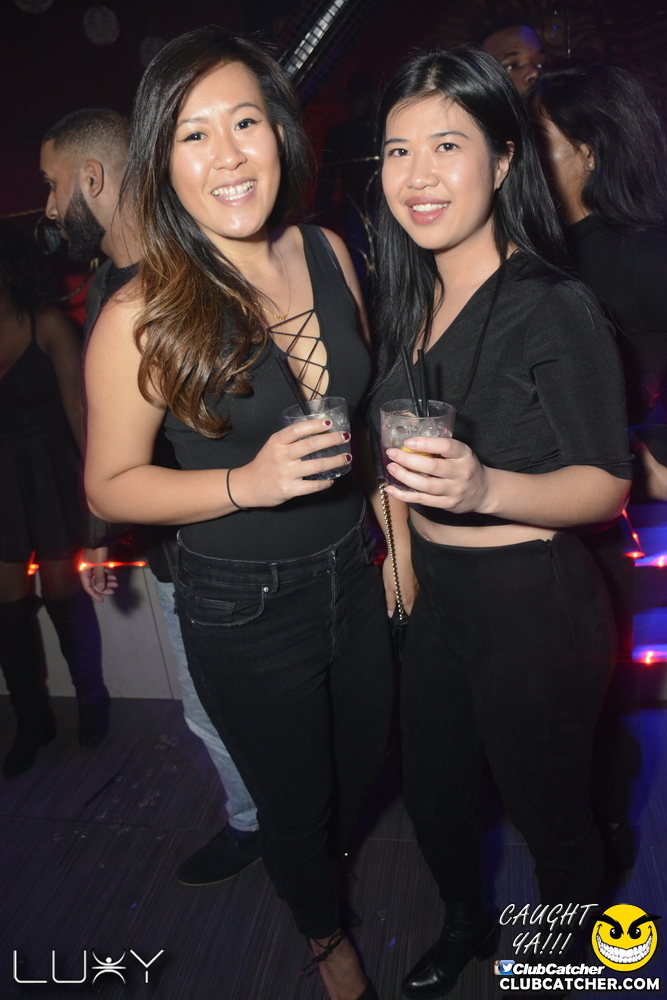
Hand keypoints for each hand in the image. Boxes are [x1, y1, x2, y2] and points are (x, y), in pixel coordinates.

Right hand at [79, 547, 118, 602]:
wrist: (98, 538)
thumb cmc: (97, 551)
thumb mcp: (99, 565)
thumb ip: (99, 577)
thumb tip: (100, 588)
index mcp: (83, 572)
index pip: (87, 587)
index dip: (95, 594)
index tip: (102, 600)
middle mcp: (86, 571)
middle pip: (94, 583)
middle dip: (104, 588)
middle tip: (113, 591)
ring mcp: (91, 567)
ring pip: (98, 578)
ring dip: (107, 582)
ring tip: (116, 584)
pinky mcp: (96, 564)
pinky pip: (100, 573)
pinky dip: (107, 576)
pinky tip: (113, 577)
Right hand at [231, 418, 351, 507]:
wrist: (247, 486)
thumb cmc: (264, 464)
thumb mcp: (273, 446)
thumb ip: (290, 440)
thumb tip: (319, 432)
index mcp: (276, 442)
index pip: (297, 430)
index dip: (315, 425)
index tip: (329, 423)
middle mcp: (281, 456)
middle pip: (311, 445)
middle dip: (332, 440)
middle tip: (345, 437)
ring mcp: (285, 473)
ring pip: (317, 465)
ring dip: (335, 461)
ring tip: (346, 457)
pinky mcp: (289, 489)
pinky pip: (313, 486)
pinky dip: (326, 482)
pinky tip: (332, 479)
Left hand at [382, 551, 417, 617]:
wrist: (402, 553)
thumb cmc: (393, 571)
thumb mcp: (388, 587)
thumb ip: (390, 602)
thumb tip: (390, 615)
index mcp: (407, 597)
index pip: (410, 612)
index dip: (408, 617)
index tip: (406, 621)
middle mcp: (415, 593)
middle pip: (415, 606)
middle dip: (413, 611)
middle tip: (409, 614)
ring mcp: (418, 584)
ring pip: (417, 597)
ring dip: (415, 602)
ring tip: (411, 604)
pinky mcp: (418, 577)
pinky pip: (418, 589)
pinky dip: (416, 593)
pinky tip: (412, 591)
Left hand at [384, 436, 488, 512]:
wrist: (483, 492)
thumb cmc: (465, 467)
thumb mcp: (461, 453)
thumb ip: (441, 449)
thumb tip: (409, 443)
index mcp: (464, 455)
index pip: (446, 446)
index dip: (426, 443)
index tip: (408, 442)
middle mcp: (461, 473)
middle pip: (432, 467)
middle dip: (409, 460)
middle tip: (392, 454)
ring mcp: (454, 490)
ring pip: (426, 485)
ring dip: (405, 476)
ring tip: (391, 468)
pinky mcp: (447, 504)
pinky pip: (422, 500)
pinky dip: (405, 495)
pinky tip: (391, 489)